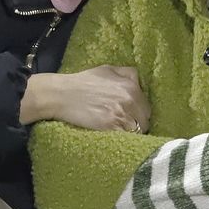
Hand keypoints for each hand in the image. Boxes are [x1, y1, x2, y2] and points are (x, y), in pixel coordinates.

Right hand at [23, 66, 149, 131]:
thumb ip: (128, 73)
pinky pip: (127, 138)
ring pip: (138, 132)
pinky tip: (114, 137)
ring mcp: (121, 115)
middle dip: (136, 124)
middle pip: (145, 121)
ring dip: (130, 133)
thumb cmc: (83, 82)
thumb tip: (140, 82)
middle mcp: (130, 100)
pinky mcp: (111, 127)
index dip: (139, 114)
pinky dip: (123, 139)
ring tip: (119, 132)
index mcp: (131, 86)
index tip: (131, 117)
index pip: (147, 108)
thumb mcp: (107, 69)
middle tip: (124, 125)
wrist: (61, 94)